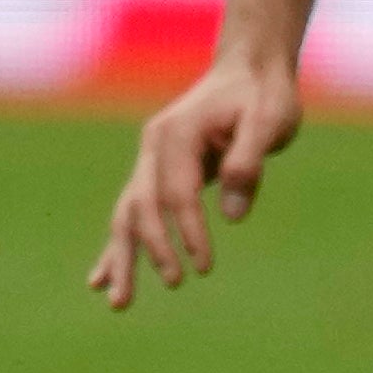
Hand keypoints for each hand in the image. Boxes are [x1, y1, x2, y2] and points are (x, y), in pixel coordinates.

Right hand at [89, 52, 307, 307]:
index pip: (178, 192)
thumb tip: (232, 216)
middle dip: (151, 250)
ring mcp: (150, 159)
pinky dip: (118, 246)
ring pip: (128, 214)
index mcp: (178, 132)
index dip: (189, 230)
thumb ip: (250, 162)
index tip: (204, 266)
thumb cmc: (263, 95)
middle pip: (141, 205)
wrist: (248, 69)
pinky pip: (131, 212)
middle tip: (173, 284)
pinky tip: (101, 281)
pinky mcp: (155, 172)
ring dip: (122, 258)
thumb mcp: (270, 120)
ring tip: (119, 303)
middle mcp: (154, 146)